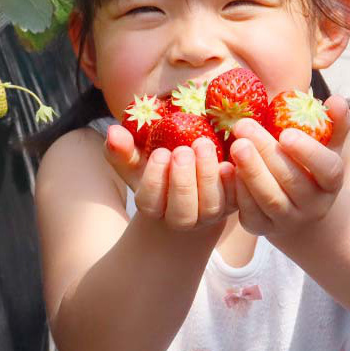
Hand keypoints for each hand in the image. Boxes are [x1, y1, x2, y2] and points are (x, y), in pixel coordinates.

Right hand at [103, 124, 236, 230]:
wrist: (194, 179)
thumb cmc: (161, 167)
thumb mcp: (139, 159)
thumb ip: (122, 149)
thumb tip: (113, 132)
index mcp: (155, 208)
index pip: (150, 203)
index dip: (155, 180)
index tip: (160, 152)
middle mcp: (183, 218)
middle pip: (182, 213)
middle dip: (182, 182)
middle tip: (182, 150)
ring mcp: (210, 214)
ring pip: (211, 206)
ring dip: (207, 176)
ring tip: (203, 144)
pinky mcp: (234, 204)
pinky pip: (237, 198)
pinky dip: (233, 180)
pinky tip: (228, 159)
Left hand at [229, 95, 349, 236]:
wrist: (298, 213)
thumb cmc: (310, 169)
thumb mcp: (326, 148)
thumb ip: (333, 124)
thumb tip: (336, 99)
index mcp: (331, 183)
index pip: (328, 170)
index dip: (309, 152)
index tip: (286, 133)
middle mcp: (313, 206)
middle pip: (292, 180)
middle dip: (266, 151)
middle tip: (243, 125)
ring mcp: (287, 220)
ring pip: (269, 198)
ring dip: (251, 170)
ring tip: (236, 144)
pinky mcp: (261, 228)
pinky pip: (249, 211)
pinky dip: (238, 190)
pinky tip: (228, 167)